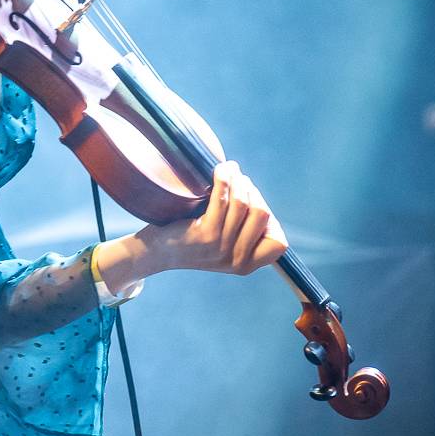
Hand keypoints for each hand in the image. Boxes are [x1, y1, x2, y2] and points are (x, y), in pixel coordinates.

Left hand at [98, 161, 288, 283]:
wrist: (156, 251)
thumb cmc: (191, 238)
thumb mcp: (223, 243)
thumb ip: (243, 228)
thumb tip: (254, 192)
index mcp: (245, 265)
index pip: (278, 244)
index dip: (270, 221)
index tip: (252, 205)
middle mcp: (236, 261)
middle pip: (263, 215)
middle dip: (252, 192)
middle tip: (238, 181)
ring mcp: (221, 249)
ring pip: (244, 203)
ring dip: (238, 180)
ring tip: (229, 170)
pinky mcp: (205, 234)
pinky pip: (223, 199)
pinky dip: (224, 178)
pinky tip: (221, 170)